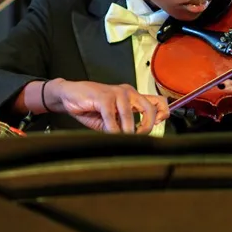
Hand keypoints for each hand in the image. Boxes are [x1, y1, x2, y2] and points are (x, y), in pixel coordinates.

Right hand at [44, 79, 168, 133]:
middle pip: (150, 108)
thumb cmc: (90, 106)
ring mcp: (116, 93)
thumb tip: (135, 140)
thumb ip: (124, 125)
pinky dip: (111, 129)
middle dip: (146, 127)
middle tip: (137, 136)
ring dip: (125, 132)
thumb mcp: (112, 119)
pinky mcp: (103, 96)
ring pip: (130, 116)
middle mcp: (128, 92)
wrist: (68, 95)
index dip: (162, 115)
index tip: (157, 126)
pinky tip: (108, 131)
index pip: (157, 101)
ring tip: (119, 136)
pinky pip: (112, 117)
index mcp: (132, 96)